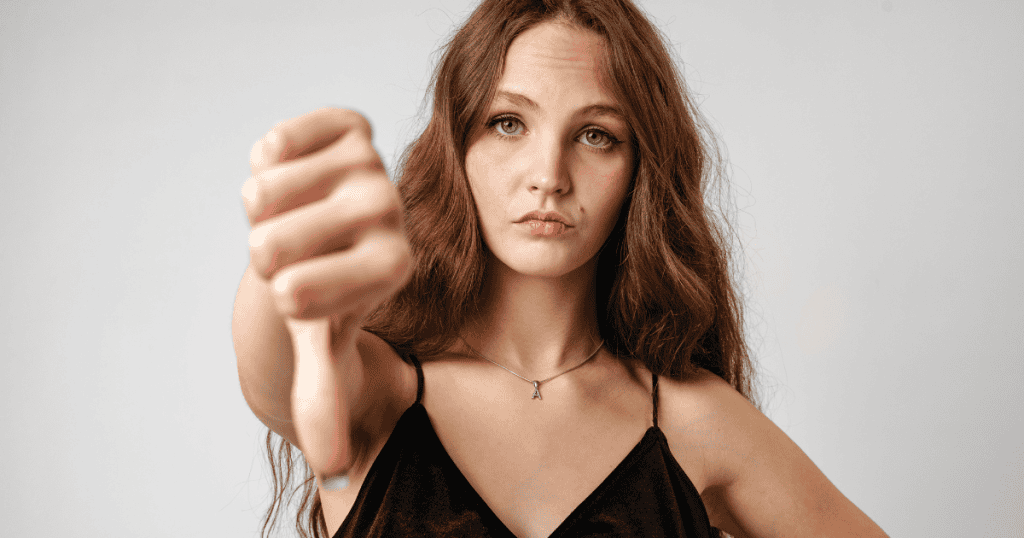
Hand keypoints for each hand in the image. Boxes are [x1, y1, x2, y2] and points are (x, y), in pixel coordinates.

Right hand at [241, 108, 412, 475]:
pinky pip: (278, 141)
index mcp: (394, 268)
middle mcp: (393, 212)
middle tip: (289, 253)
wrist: (327, 236)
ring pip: (264, 191)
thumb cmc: (324, 297)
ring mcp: (373, 165)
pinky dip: (266, 162)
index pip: (302, 289)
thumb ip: (327, 402)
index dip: (280, 295)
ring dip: (258, 212)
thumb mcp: (324, 348)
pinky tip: (286, 174)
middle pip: (271, 242)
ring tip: (289, 217)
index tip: (295, 296)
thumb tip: (334, 468)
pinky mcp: (351, 128)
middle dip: (260, 256)